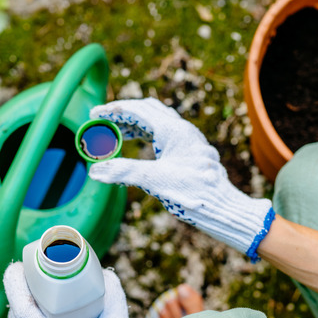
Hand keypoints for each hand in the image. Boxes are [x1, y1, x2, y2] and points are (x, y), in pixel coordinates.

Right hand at [88, 98, 273, 260]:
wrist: (224, 207)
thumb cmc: (194, 193)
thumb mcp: (154, 180)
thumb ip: (124, 172)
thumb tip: (95, 171)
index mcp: (174, 130)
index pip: (138, 110)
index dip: (113, 110)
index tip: (94, 114)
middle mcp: (184, 130)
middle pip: (148, 111)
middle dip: (123, 114)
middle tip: (102, 122)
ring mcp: (189, 141)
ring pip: (158, 123)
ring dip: (135, 125)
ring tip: (116, 135)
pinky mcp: (192, 153)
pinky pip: (166, 135)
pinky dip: (148, 136)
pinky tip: (141, 148)